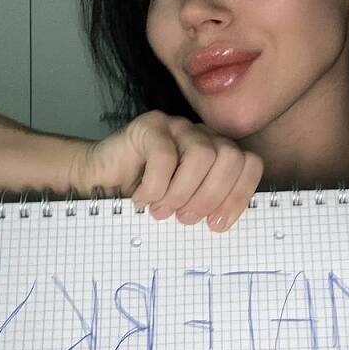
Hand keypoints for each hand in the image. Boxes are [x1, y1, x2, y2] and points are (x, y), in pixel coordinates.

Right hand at [71, 110, 263, 232]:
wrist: (99, 182)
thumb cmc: (146, 199)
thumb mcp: (184, 207)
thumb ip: (206, 208)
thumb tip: (221, 223)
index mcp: (219, 154)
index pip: (249, 164)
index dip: (238, 196)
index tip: (216, 224)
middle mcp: (204, 135)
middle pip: (231, 157)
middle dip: (211, 195)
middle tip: (185, 218)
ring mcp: (178, 126)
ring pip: (202, 155)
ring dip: (183, 192)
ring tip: (163, 210)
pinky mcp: (151, 125)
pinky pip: (165, 155)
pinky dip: (156, 185)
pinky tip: (142, 199)